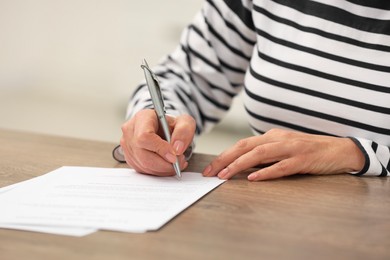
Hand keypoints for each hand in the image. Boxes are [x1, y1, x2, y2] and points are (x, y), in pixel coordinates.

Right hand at [120, 109, 195, 175]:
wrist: (164, 130)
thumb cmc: (172, 125)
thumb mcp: (184, 122)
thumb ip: (184, 132)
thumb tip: (177, 149)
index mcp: (142, 118)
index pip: (145, 136)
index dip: (160, 149)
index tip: (174, 156)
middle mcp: (130, 131)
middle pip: (143, 154)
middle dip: (164, 164)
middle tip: (180, 162)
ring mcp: (127, 145)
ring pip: (143, 165)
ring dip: (163, 169)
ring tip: (176, 163)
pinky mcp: (130, 157)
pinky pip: (143, 170)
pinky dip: (158, 171)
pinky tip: (167, 165)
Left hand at [202, 128, 364, 180]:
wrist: (340, 150)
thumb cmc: (309, 151)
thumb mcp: (284, 149)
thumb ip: (266, 155)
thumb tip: (244, 166)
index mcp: (272, 136)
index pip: (242, 144)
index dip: (224, 155)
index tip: (210, 168)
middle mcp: (278, 139)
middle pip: (245, 146)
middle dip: (224, 159)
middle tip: (209, 172)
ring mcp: (291, 148)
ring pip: (260, 154)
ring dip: (239, 164)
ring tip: (225, 175)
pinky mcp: (303, 159)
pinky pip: (282, 166)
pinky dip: (266, 172)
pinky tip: (254, 178)